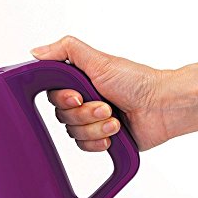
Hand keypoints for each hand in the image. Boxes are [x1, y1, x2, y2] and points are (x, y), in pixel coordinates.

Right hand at [31, 36, 171, 150]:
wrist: (161, 107)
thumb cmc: (137, 82)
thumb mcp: (99, 60)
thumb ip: (66, 51)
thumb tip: (36, 52)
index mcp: (80, 83)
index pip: (54, 96)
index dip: (64, 100)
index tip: (79, 97)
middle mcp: (84, 102)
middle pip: (63, 117)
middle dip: (86, 114)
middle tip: (106, 107)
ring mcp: (92, 122)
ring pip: (74, 133)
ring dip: (96, 127)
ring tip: (115, 120)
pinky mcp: (101, 139)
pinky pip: (85, 147)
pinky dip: (99, 141)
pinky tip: (114, 134)